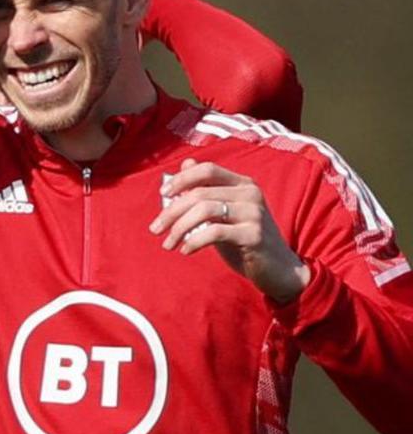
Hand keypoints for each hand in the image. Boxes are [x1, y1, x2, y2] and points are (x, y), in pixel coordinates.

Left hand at [150, 159, 309, 303]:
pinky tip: (185, 251)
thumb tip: (184, 164)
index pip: (207, 169)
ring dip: (179, 228)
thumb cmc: (244, 240)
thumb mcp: (224, 214)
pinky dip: (194, 241)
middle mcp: (250, 194)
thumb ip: (206, 192)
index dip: (182, 179)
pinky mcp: (254, 235)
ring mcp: (254, 213)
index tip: (163, 195)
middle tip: (155, 229)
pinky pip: (214, 232)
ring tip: (168, 244)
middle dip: (171, 211)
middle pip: (200, 193)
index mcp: (242, 184)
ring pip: (204, 210)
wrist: (278, 269)